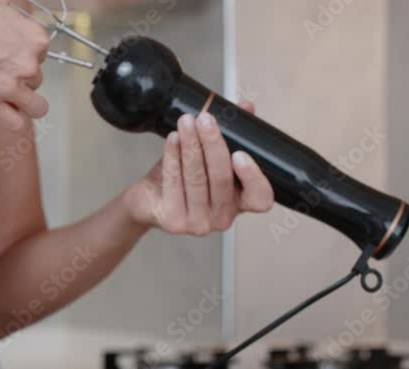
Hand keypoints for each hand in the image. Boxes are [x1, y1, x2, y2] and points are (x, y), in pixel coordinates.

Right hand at [0, 0, 49, 130]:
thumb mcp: (0, 6)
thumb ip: (16, 20)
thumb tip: (17, 23)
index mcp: (34, 39)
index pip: (42, 56)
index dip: (26, 58)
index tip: (14, 58)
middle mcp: (27, 64)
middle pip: (36, 79)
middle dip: (22, 79)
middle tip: (2, 74)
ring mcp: (11, 88)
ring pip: (35, 106)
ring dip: (24, 104)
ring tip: (9, 99)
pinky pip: (16, 124)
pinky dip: (12, 121)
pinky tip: (5, 114)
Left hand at [123, 102, 274, 235]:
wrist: (147, 200)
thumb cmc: (183, 178)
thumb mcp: (209, 156)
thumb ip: (232, 134)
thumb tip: (246, 106)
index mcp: (240, 203)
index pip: (260, 198)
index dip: (253, 177)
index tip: (240, 153)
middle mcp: (222, 218)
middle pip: (221, 180)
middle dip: (213, 144)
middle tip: (205, 119)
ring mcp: (198, 223)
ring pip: (196, 179)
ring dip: (191, 146)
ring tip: (186, 122)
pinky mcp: (173, 221)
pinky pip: (174, 183)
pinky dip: (172, 156)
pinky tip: (172, 138)